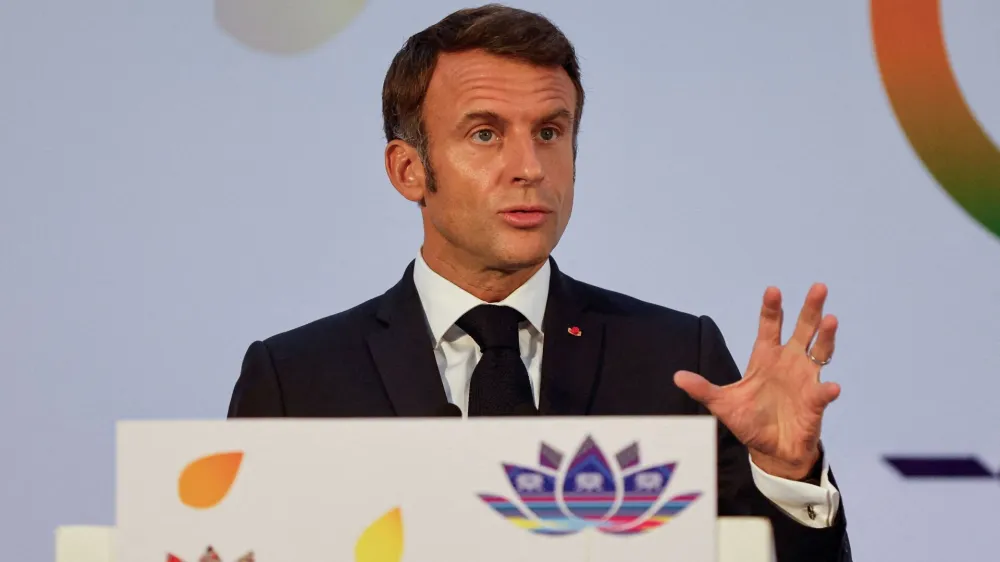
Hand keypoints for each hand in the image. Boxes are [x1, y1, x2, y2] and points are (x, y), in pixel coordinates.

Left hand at [674, 283, 840, 479]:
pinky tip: (832, 387)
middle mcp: (789, 362)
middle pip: (802, 329)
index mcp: (766, 358)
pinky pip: (823, 394)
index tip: (772, 290)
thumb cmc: (750, 421)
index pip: (769, 327)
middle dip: (810, 309)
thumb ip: (703, 389)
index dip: (771, 309)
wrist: (771, 449)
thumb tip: (677, 377)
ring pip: (819, 352)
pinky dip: (827, 391)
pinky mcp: (815, 402)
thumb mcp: (722, 404)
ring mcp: (805, 380)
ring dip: (826, 336)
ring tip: (831, 320)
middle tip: (818, 287)